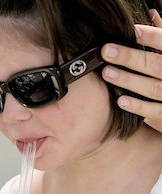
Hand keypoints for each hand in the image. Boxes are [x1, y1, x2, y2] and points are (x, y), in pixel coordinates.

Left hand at [101, 11, 161, 131]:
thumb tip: (151, 15)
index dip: (151, 36)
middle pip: (154, 65)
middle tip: (106, 52)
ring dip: (128, 80)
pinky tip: (120, 101)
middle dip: (130, 58)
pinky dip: (137, 106)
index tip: (132, 30)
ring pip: (152, 88)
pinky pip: (154, 111)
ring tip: (107, 73)